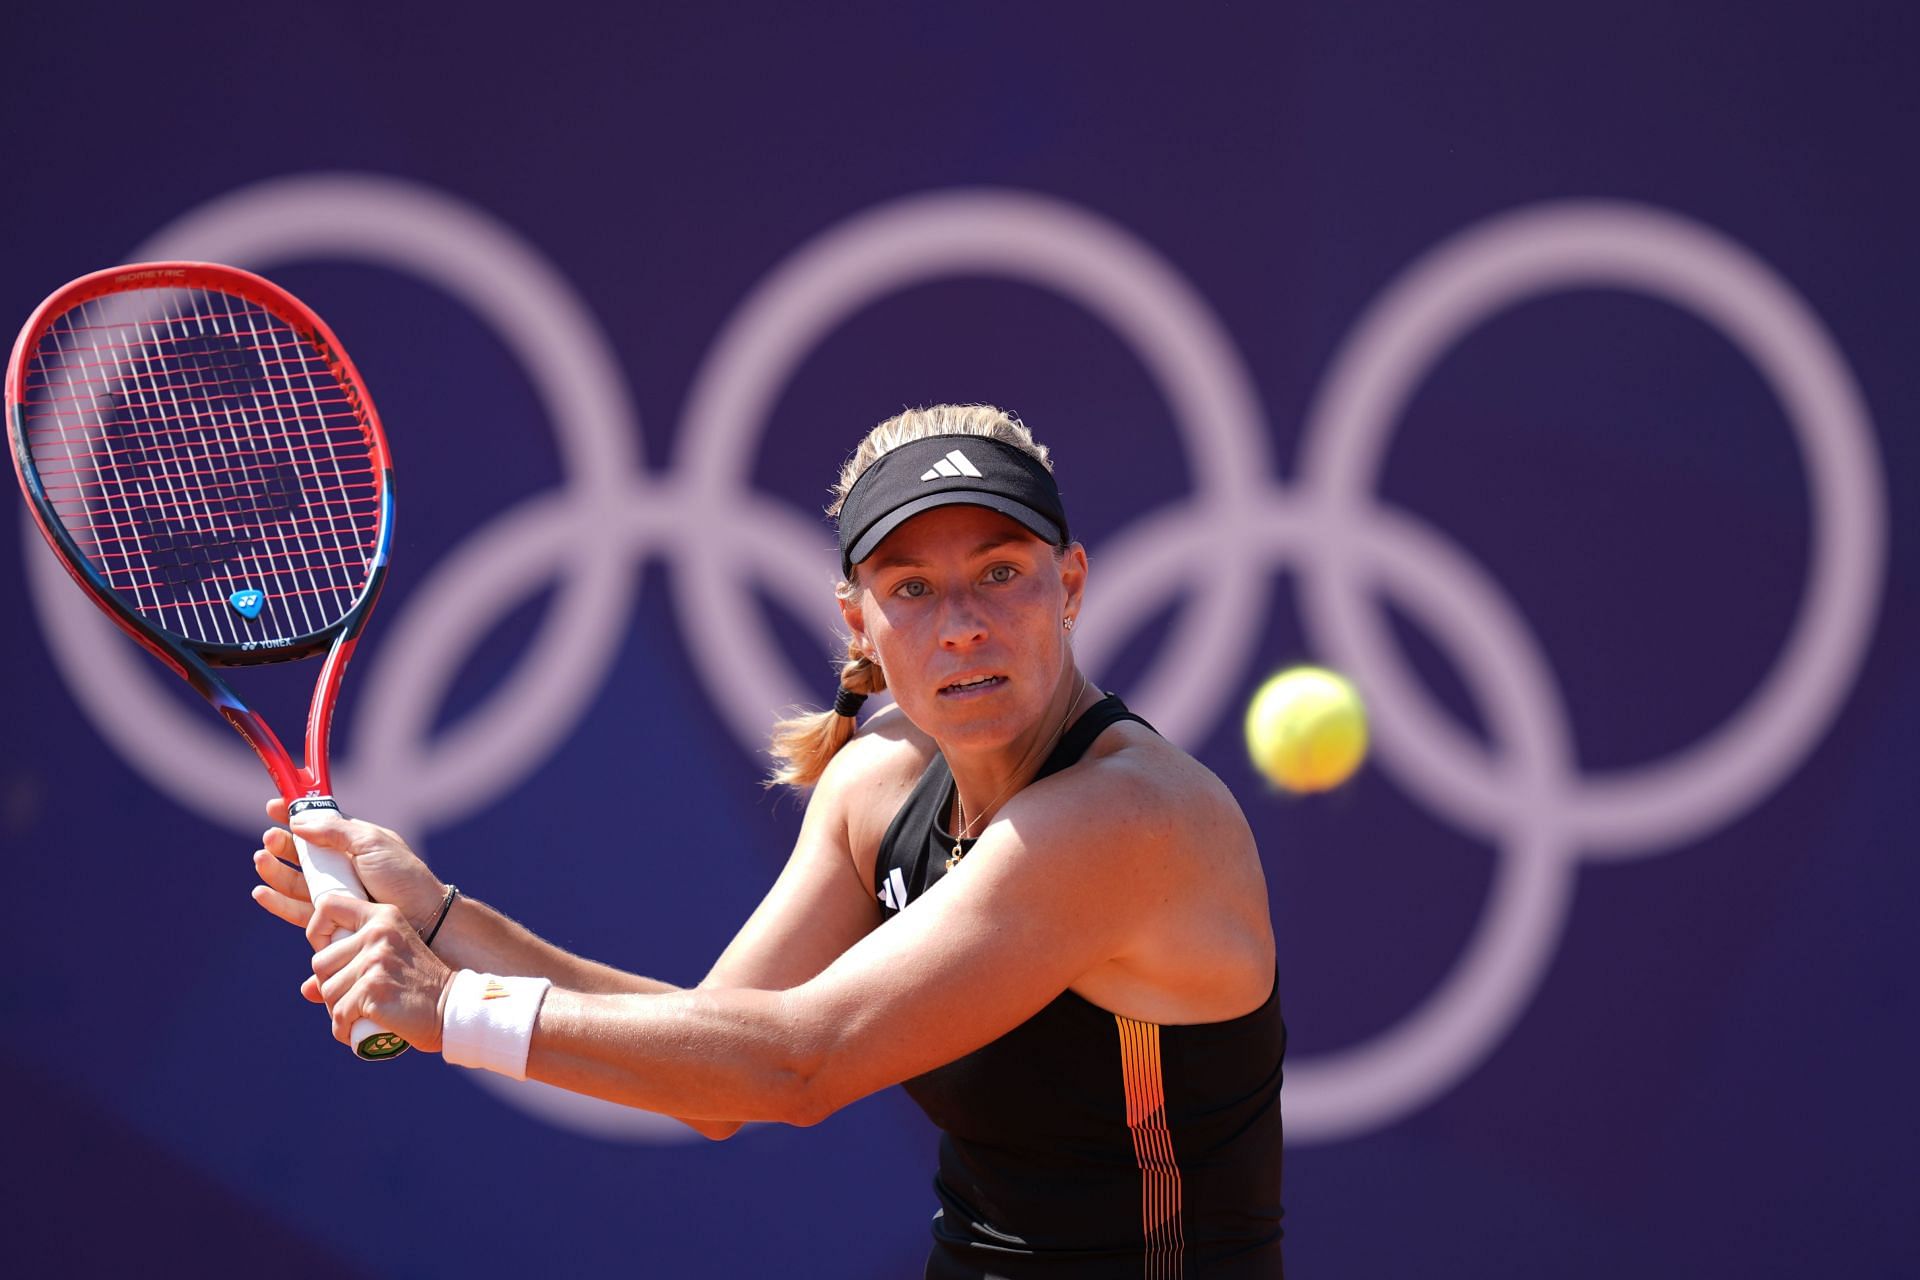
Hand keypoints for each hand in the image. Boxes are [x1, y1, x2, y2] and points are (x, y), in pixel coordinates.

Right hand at [251, 799, 445, 936]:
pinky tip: (262, 893)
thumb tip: (300, 821)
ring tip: (261, 861)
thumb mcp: (371, 843)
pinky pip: (298, 911)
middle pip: (302, 854)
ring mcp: (336, 893)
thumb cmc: (403, 877)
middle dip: (281, 845)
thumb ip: (335, 831)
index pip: (320, 825)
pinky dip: (278, 902)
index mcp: (354, 842)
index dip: (296, 815)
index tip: (272, 806)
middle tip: (268, 839)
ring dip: (275, 871)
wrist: (425, 919)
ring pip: (296, 882)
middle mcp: (342, 867)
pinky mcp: (331, 920)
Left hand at [306, 893, 454, 1052]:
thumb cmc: (420, 986)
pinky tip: (356, 1030)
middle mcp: (378, 934)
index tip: (328, 953)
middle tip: (353, 998)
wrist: (452, 1009)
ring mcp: (375, 962)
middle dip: (329, 986)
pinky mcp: (373, 990)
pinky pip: (338, 1015)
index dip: (317, 932)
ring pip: (326, 991)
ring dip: (336, 1011)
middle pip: (319, 962)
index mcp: (382, 917)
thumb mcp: (389, 960)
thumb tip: (305, 990)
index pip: (329, 906)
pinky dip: (343, 1029)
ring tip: (359, 1015)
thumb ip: (350, 965)